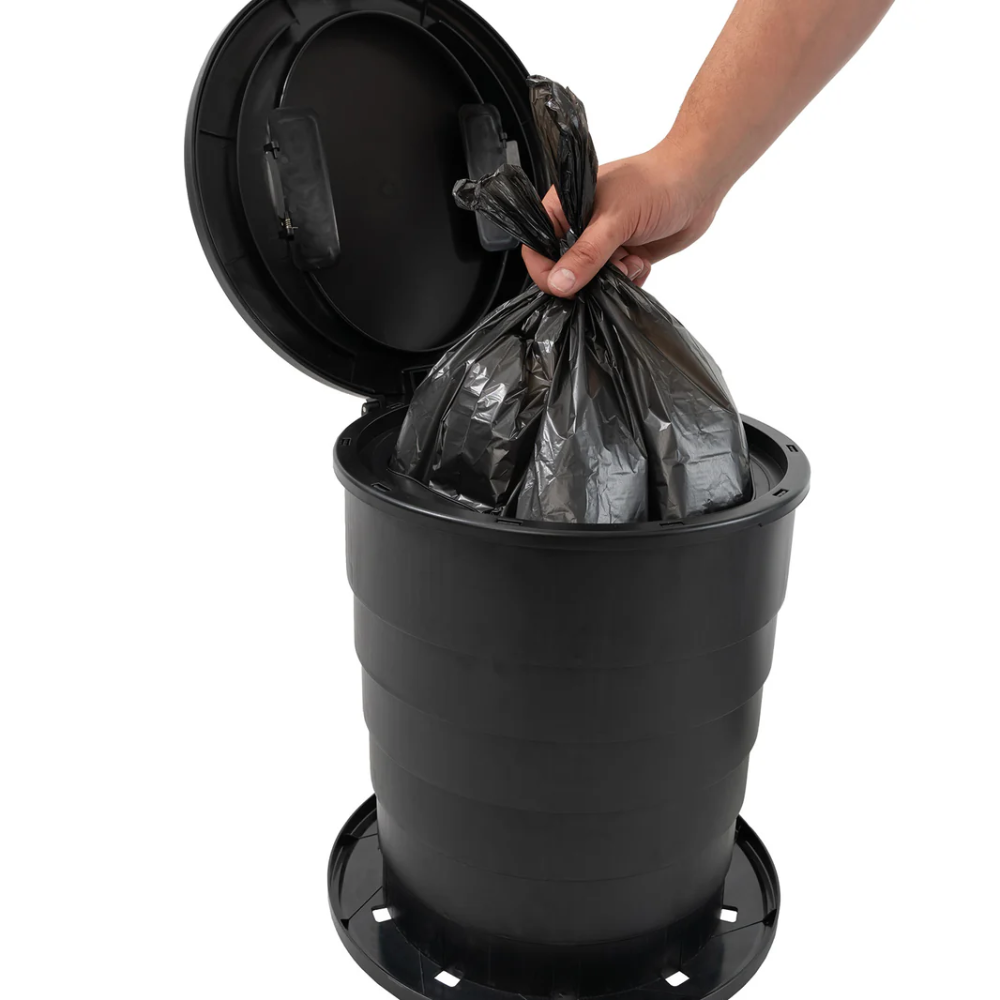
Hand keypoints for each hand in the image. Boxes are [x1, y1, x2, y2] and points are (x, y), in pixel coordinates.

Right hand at [522, 142, 721, 296]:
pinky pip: (614, 283)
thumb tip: (559, 283)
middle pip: (564, 268)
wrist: (699, 183)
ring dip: (611, 280)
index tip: (563, 287)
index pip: (538, 245)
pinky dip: (628, 280)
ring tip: (631, 262)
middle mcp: (580, 225)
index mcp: (565, 206)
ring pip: (591, 280)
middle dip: (586, 278)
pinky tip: (641, 263)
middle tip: (610, 270)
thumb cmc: (657, 184)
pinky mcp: (623, 255)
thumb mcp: (616, 220)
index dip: (545, 270)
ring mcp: (602, 242)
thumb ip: (586, 254)